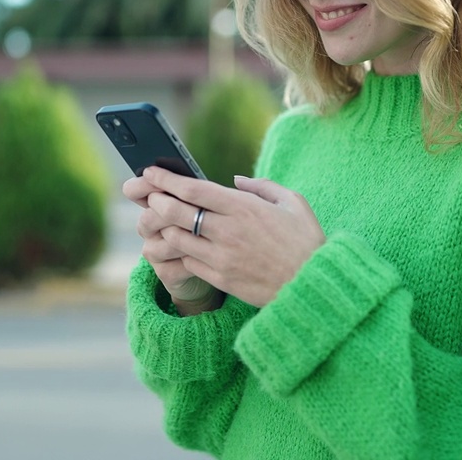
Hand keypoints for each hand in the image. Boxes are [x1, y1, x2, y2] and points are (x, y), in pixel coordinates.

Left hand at [141, 166, 325, 307]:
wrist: (312, 288)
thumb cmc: (306, 242)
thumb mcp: (293, 203)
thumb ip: (263, 187)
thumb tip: (236, 180)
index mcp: (244, 207)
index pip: (193, 189)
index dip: (167, 179)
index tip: (151, 172)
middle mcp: (228, 231)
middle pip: (177, 212)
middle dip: (157, 200)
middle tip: (150, 196)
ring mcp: (222, 257)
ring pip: (177, 238)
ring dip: (164, 227)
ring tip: (159, 220)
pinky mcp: (220, 279)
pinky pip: (188, 261)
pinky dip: (178, 251)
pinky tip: (177, 245)